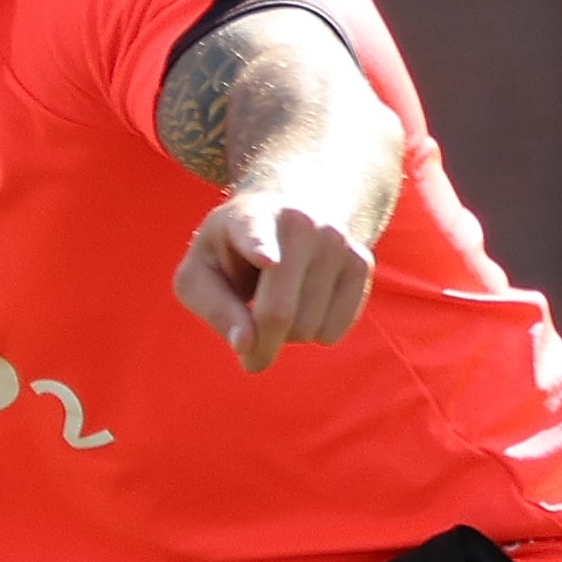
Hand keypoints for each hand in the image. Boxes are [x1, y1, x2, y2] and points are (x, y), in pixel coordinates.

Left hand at [173, 185, 374, 373]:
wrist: (289, 211)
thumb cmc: (232, 253)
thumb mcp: (201, 274)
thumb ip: (215, 309)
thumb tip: (246, 345)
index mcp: (251, 216)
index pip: (254, 232)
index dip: (259, 247)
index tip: (267, 259)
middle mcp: (300, 223)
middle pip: (279, 312)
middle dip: (259, 346)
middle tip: (247, 350)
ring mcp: (336, 242)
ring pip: (308, 328)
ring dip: (285, 336)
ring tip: (276, 300)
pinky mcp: (361, 264)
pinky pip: (333, 332)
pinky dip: (313, 334)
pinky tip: (303, 303)